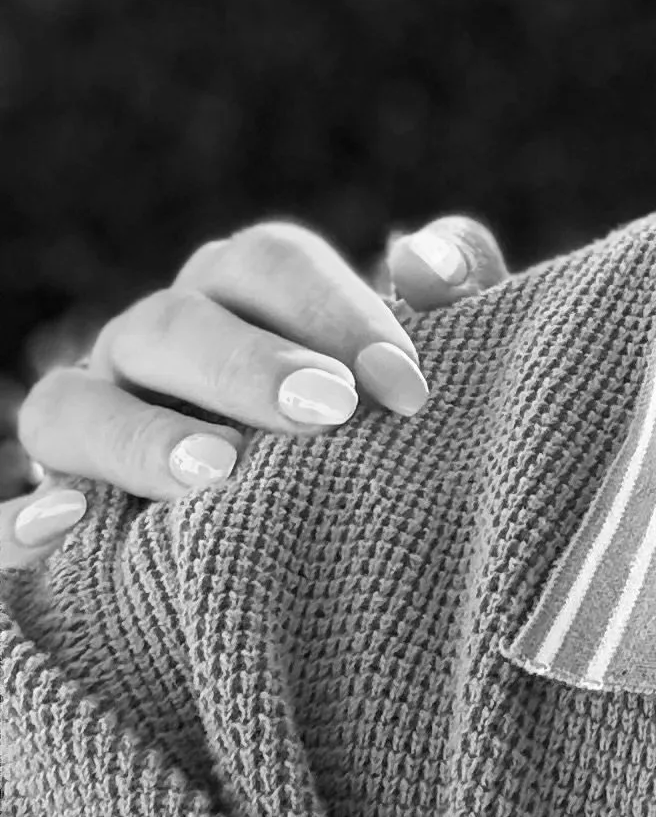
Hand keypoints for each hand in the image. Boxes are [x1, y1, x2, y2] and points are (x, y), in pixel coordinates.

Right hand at [2, 214, 506, 567]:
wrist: (304, 562)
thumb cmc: (374, 436)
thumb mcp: (414, 369)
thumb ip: (448, 296)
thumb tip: (424, 254)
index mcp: (236, 292)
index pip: (270, 262)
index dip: (339, 310)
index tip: (409, 388)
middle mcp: (150, 343)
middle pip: (177, 321)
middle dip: (251, 364)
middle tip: (328, 412)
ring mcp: (88, 423)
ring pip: (74, 405)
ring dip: (142, 436)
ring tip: (216, 475)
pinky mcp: (50, 517)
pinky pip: (1, 519)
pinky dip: (12, 525)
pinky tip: (58, 533)